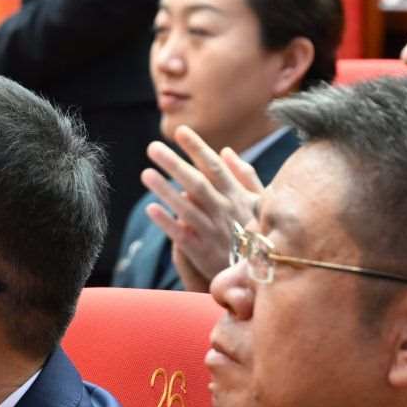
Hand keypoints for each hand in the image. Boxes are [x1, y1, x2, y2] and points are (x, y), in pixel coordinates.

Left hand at [140, 127, 267, 293]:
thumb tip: (226, 151)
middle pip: (196, 183)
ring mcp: (212, 231)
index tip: (181, 131)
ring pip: (186, 208)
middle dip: (175, 164)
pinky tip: (150, 208)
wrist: (259, 275)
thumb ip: (244, 176)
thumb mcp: (260, 203)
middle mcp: (224, 211)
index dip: (197, 148)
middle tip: (152, 147)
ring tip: (146, 173)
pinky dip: (167, 222)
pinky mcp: (201, 252)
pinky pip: (181, 235)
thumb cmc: (259, 234)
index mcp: (236, 196)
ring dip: (165, 190)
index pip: (215, 167)